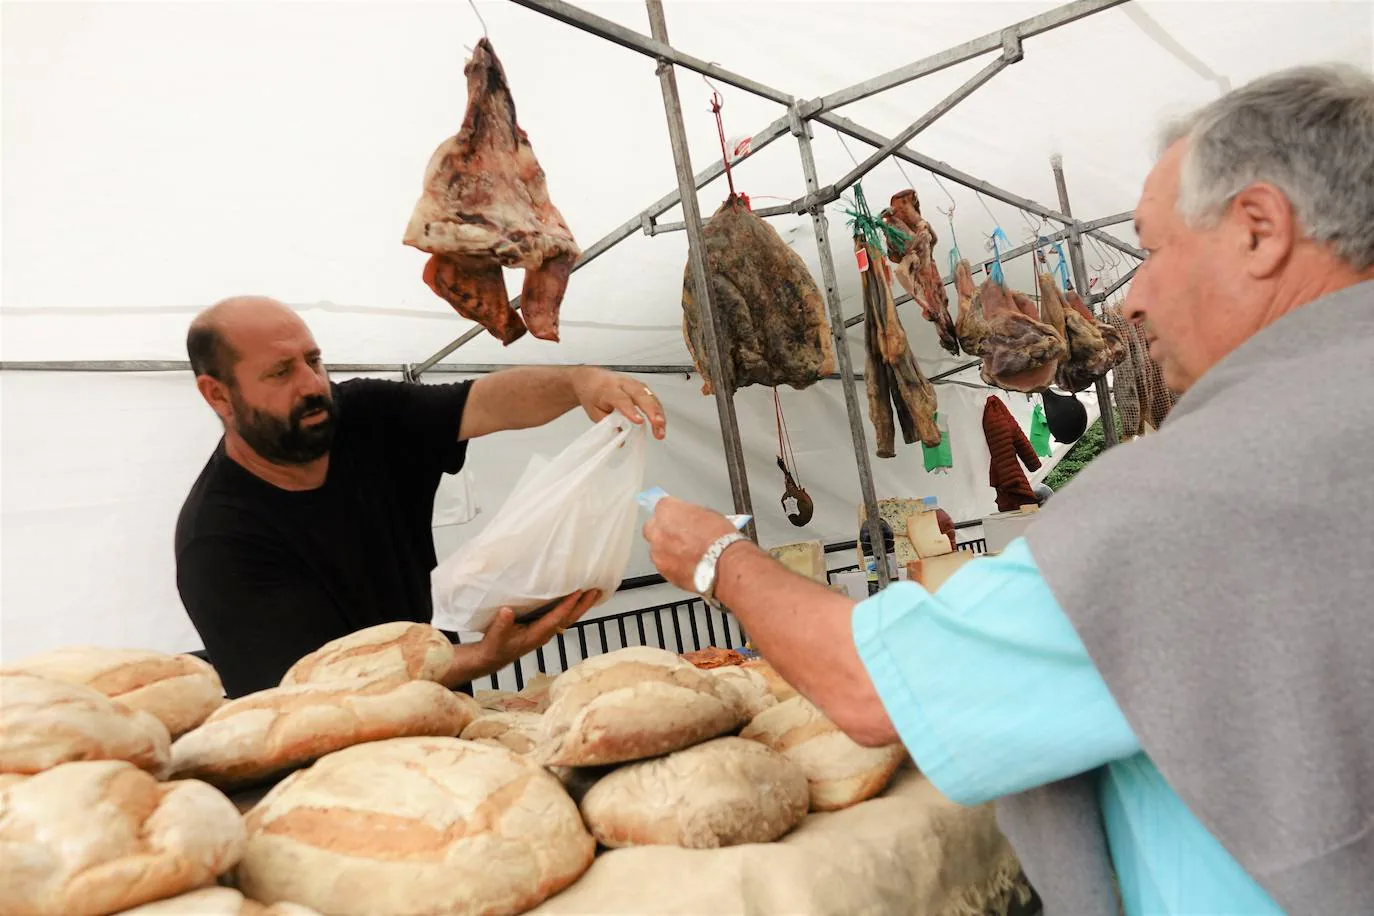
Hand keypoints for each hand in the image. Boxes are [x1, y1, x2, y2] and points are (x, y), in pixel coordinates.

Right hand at [450, 591, 599, 684]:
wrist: (491, 658)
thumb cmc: (493, 647)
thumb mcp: (494, 637)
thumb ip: (501, 625)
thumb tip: (507, 611)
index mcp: (535, 635)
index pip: (556, 618)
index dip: (568, 605)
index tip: (579, 592)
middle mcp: (544, 633)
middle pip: (569, 619)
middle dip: (583, 605)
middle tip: (596, 590)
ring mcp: (545, 631)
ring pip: (568, 618)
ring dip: (581, 606)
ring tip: (593, 592)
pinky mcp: (542, 628)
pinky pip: (561, 617)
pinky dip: (572, 608)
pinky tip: (576, 600)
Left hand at [571, 368, 666, 439]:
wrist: (589, 379)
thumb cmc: (591, 394)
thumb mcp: (594, 412)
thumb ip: (608, 424)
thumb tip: (620, 440)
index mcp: (608, 389)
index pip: (621, 399)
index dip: (631, 410)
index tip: (638, 421)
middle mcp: (622, 383)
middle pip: (640, 395)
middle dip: (652, 410)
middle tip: (658, 425)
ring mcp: (633, 383)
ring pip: (649, 395)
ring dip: (658, 412)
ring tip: (661, 428)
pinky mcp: (640, 386)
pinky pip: (652, 396)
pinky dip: (658, 409)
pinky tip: (660, 422)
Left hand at [643, 497, 738, 590]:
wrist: (723, 564)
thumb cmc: (720, 539)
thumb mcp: (708, 515)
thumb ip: (690, 515)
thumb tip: (689, 519)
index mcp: (668, 511)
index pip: (662, 506)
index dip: (673, 513)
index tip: (678, 517)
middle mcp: (657, 531)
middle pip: (651, 527)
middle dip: (662, 530)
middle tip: (678, 535)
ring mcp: (658, 552)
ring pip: (656, 549)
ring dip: (666, 549)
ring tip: (686, 554)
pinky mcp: (663, 571)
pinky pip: (663, 565)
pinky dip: (672, 565)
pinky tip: (687, 565)